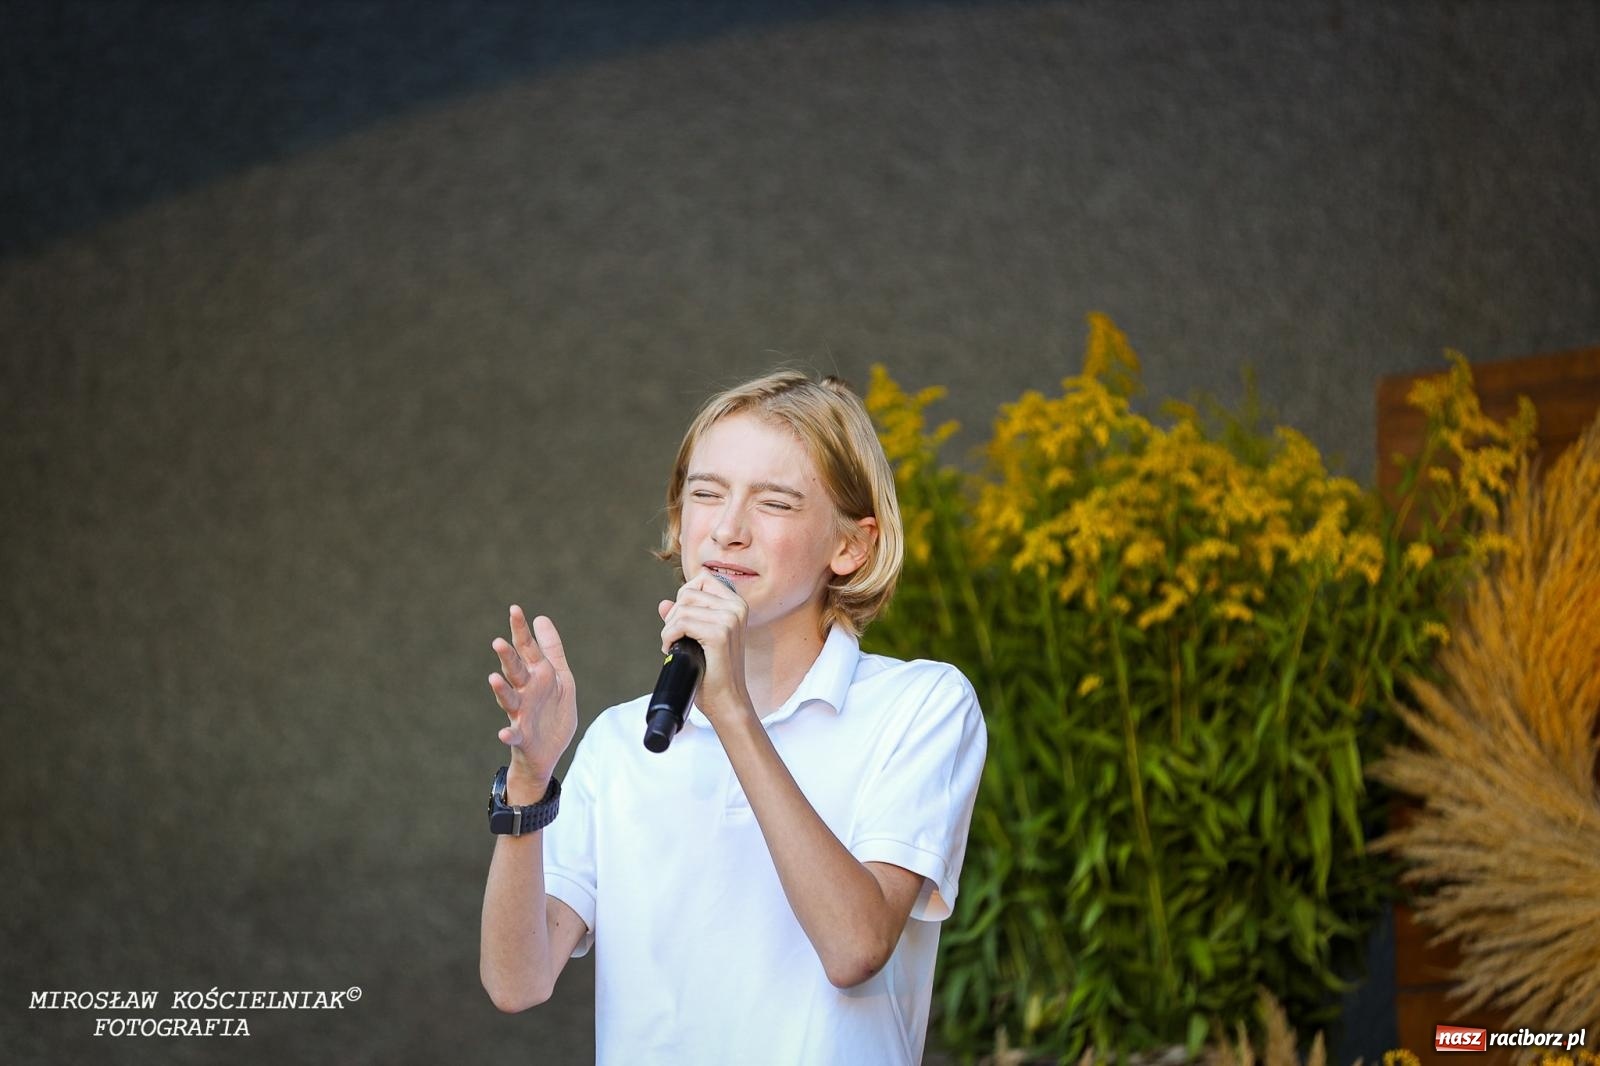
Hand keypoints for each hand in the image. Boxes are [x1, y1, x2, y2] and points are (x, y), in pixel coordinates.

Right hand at [488, 606, 576, 794]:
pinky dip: (508, 734)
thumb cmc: (551, 711)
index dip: (520, 630)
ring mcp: (521, 713)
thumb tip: (540, 617)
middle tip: (499, 642)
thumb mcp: (560, 676)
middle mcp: (525, 691)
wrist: (549, 750)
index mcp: (536, 675)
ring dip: (500, 689)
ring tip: (493, 678)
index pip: (527, 649)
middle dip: (508, 658)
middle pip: (515, 671)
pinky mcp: (522, 736)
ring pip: (508, 698)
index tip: (515, 609)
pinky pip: (513, 735)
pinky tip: (503, 733)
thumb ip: (551, 649)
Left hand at [658, 572, 752, 725]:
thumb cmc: (715, 673)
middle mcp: (736, 607)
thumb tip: (664, 604)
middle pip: (688, 593)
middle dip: (674, 615)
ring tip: (674, 646)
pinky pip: (680, 624)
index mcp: (737, 604)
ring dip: (669, 629)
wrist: (728, 701)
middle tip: (675, 638)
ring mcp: (729, 619)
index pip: (702, 579)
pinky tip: (671, 649)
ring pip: (681, 609)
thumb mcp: (700, 639)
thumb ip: (684, 617)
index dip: (684, 597)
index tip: (683, 621)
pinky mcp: (719, 634)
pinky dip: (668, 637)